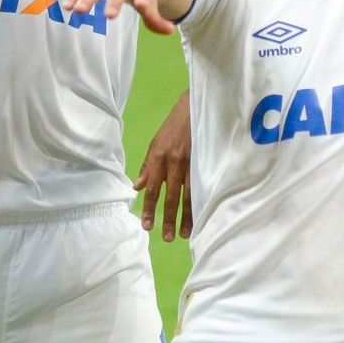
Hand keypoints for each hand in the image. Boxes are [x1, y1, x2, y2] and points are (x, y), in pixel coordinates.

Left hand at [133, 93, 192, 242]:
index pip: (152, 189)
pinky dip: (202, 202)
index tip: (147, 226)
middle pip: (170, 197)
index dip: (150, 209)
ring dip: (187, 217)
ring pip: (189, 195)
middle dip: (168, 219)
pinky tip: (204, 214)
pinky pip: (203, 186)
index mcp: (158, 158)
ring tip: (186, 234)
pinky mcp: (206, 161)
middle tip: (167, 238)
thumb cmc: (174, 124)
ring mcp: (191, 163)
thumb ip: (147, 166)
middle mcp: (173, 162)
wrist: (196, 105)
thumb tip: (137, 187)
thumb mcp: (156, 142)